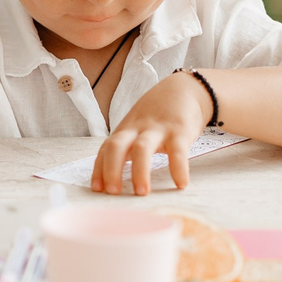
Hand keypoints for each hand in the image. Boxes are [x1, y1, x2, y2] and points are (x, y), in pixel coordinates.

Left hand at [92, 73, 211, 195]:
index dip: (99, 169)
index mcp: (126, 130)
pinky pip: (178, 151)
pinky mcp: (180, 130)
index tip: (97, 189)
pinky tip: (180, 184)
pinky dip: (179, 168)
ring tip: (141, 192)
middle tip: (113, 193)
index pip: (106, 149)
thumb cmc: (158, 113)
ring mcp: (158, 129)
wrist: (185, 89)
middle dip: (111, 170)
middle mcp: (138, 129)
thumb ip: (127, 146)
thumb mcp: (138, 126)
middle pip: (117, 146)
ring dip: (139, 171)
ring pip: (142, 148)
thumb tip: (114, 177)